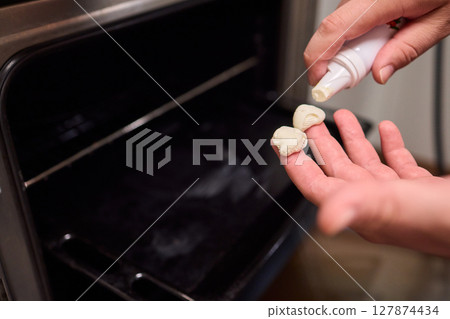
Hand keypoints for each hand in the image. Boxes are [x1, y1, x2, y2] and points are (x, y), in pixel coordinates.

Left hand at [273, 109, 449, 256]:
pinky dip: (389, 146)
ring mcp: (398, 196)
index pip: (317, 186)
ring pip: (366, 163)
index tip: (284, 143)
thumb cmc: (447, 221)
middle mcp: (375, 203)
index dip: (297, 165)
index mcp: (363, 207)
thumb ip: (361, 208)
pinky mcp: (420, 190)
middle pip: (337, 170)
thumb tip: (326, 219)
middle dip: (321, 144)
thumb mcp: (400, 207)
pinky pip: (397, 163)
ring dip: (353, 140)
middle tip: (308, 123)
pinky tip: (388, 132)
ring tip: (343, 119)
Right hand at [304, 0, 449, 84]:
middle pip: (334, 30)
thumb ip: (407, 49)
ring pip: (342, 24)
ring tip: (382, 46)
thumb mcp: (439, 21)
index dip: (318, 58)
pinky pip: (351, 16)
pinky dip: (360, 33)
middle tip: (362, 72)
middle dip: (339, 58)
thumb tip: (379, 73)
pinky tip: (380, 34)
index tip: (318, 80)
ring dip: (353, 45)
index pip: (335, 29)